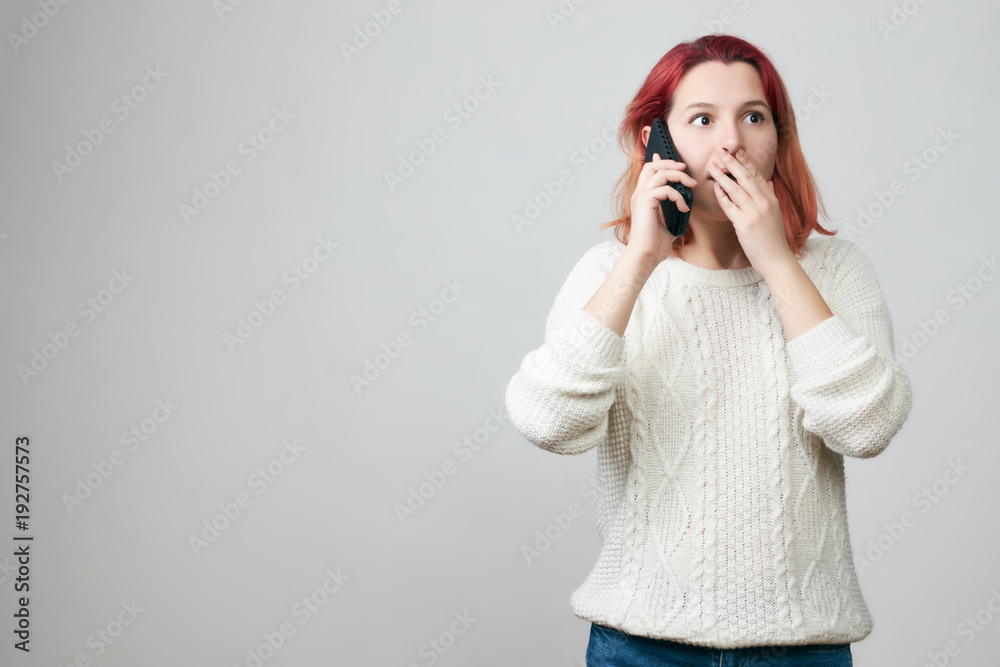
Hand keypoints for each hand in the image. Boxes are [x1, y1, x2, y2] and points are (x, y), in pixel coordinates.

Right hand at [628, 152, 698, 263]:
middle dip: (670, 163)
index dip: (662, 162)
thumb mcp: (667, 223)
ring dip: (679, 176)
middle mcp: (639, 194)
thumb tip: (683, 206)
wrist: (645, 256)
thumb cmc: (654, 244)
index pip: (649, 171)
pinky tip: (684, 208)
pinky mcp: (645, 201)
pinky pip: (665, 189)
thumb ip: (672, 212)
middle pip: (652, 166)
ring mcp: (640, 197)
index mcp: (642, 198)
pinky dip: (678, 196)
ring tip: (692, 186)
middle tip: (685, 169)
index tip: (679, 164)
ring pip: (660, 172)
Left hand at [709, 147, 792, 277]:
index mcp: (771, 200)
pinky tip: (715, 187)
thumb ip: (770, 197)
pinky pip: (730, 206)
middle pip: (746, 178)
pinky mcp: (744, 225)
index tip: (738, 151)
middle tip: (721, 151)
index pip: (757, 176)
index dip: (747, 162)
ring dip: (723, 176)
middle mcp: (764, 203)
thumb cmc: (773, 239)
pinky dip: (722, 196)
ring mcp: (754, 213)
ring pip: (736, 189)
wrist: (777, 260)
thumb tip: (768, 183)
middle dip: (733, 163)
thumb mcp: (775, 214)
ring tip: (712, 166)